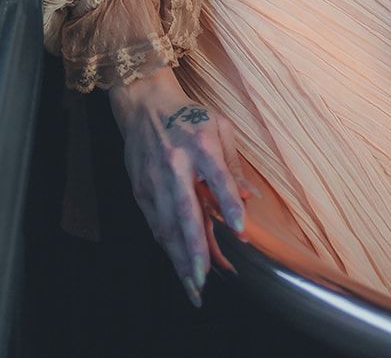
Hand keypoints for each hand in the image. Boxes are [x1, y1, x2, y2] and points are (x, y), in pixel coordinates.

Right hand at [108, 66, 257, 307]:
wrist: (144, 104)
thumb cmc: (189, 115)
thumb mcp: (219, 126)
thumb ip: (233, 164)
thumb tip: (250, 197)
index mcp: (200, 144)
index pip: (217, 177)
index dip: (228, 203)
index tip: (240, 230)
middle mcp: (175, 165)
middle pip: (185, 212)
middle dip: (194, 249)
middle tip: (204, 280)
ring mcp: (154, 180)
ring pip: (167, 227)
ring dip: (179, 259)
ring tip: (193, 287)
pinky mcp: (140, 190)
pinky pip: (155, 224)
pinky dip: (167, 247)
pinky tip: (178, 265)